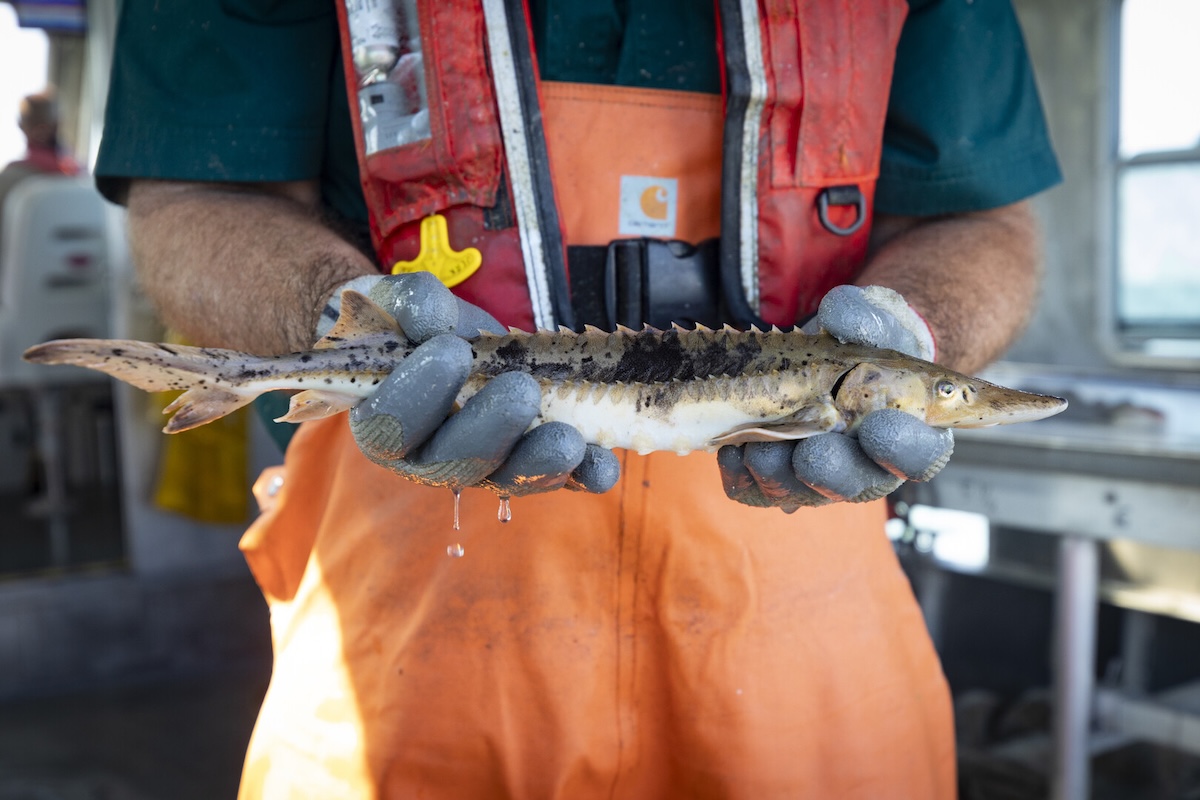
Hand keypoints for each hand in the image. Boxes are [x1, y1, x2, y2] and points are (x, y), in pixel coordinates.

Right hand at [338, 272, 619, 495]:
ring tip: (569, 440)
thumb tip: (432, 318)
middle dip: (490, 430)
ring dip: (540, 461)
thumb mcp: (393, 300)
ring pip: (506, 477)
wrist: (435, 335)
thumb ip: (407, 304)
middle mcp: (426, 457)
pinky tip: (603, 466)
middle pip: (452, 464)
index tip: (450, 350)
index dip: (417, 395)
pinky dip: (582, 473)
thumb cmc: (402, 322)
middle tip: (520, 389)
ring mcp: (481, 464)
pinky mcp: (526, 460)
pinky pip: (556, 475)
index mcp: (379, 422)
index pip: (389, 428)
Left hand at [718, 285, 953, 510]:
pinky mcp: (773, 479)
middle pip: (852, 486)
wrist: (819, 355)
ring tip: (759, 448)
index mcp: (907, 432)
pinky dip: (739, 472)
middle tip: (813, 451)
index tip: (880, 427)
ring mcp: (817, 478)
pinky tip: (732, 449)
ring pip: (796, 492)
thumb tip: (842, 317)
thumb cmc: (861, 342)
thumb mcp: (873, 319)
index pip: (919, 456)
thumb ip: (866, 318)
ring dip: (776, 472)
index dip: (903, 449)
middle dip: (829, 471)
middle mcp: (864, 466)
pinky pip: (752, 489)